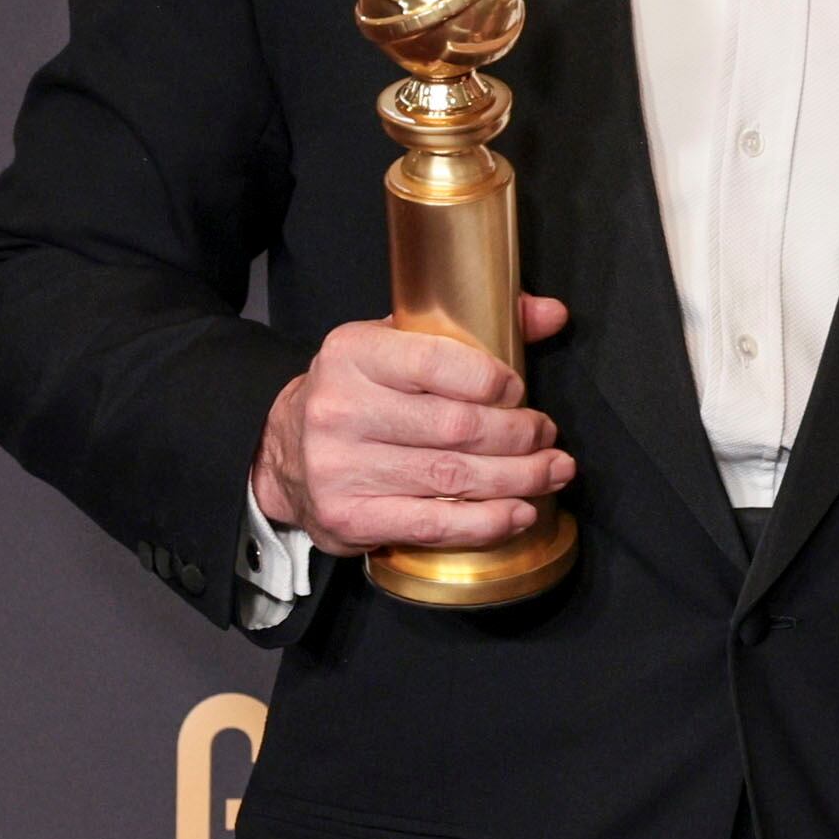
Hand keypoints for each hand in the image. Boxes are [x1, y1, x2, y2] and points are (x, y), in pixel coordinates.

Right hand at [254, 296, 573, 555]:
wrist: (285, 452)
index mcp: (353, 353)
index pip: (436, 362)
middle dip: (519, 434)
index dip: (493, 379)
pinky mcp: (348, 517)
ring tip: (551, 471)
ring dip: (518, 478)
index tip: (521, 391)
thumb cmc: (361, 393)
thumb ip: (475, 328)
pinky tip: (519, 512)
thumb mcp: (400, 344)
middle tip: (547, 436)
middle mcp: (340, 409)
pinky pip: (433, 523)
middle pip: (456, 426)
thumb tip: (552, 314)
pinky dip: (486, 522)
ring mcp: (340, 468)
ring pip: (452, 477)